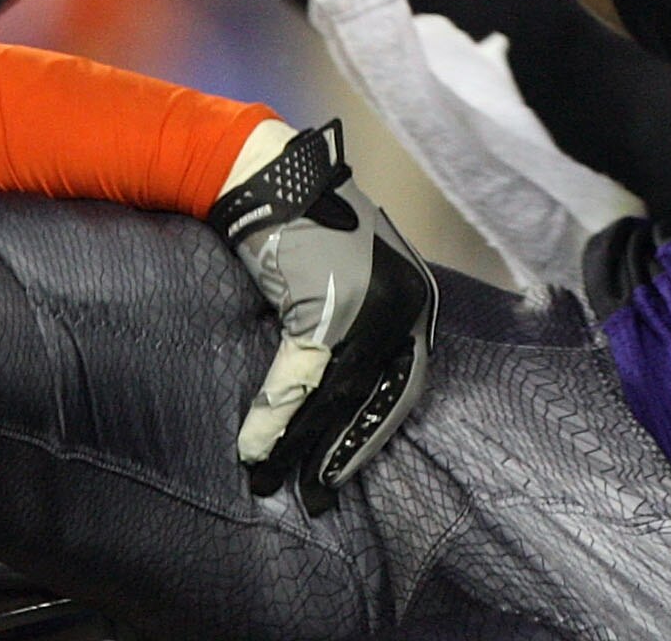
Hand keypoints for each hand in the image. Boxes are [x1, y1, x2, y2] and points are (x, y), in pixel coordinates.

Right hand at [207, 120, 436, 513]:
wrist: (268, 179)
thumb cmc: (305, 231)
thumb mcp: (346, 285)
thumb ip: (355, 335)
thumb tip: (340, 402)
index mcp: (415, 299)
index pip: (405, 385)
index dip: (371, 434)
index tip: (345, 472)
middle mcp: (404, 302)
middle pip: (379, 396)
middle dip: (346, 449)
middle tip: (319, 493)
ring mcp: (368, 304)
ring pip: (337, 394)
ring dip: (303, 443)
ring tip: (276, 478)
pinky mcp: (326, 304)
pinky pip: (300, 377)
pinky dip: (275, 416)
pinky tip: (255, 446)